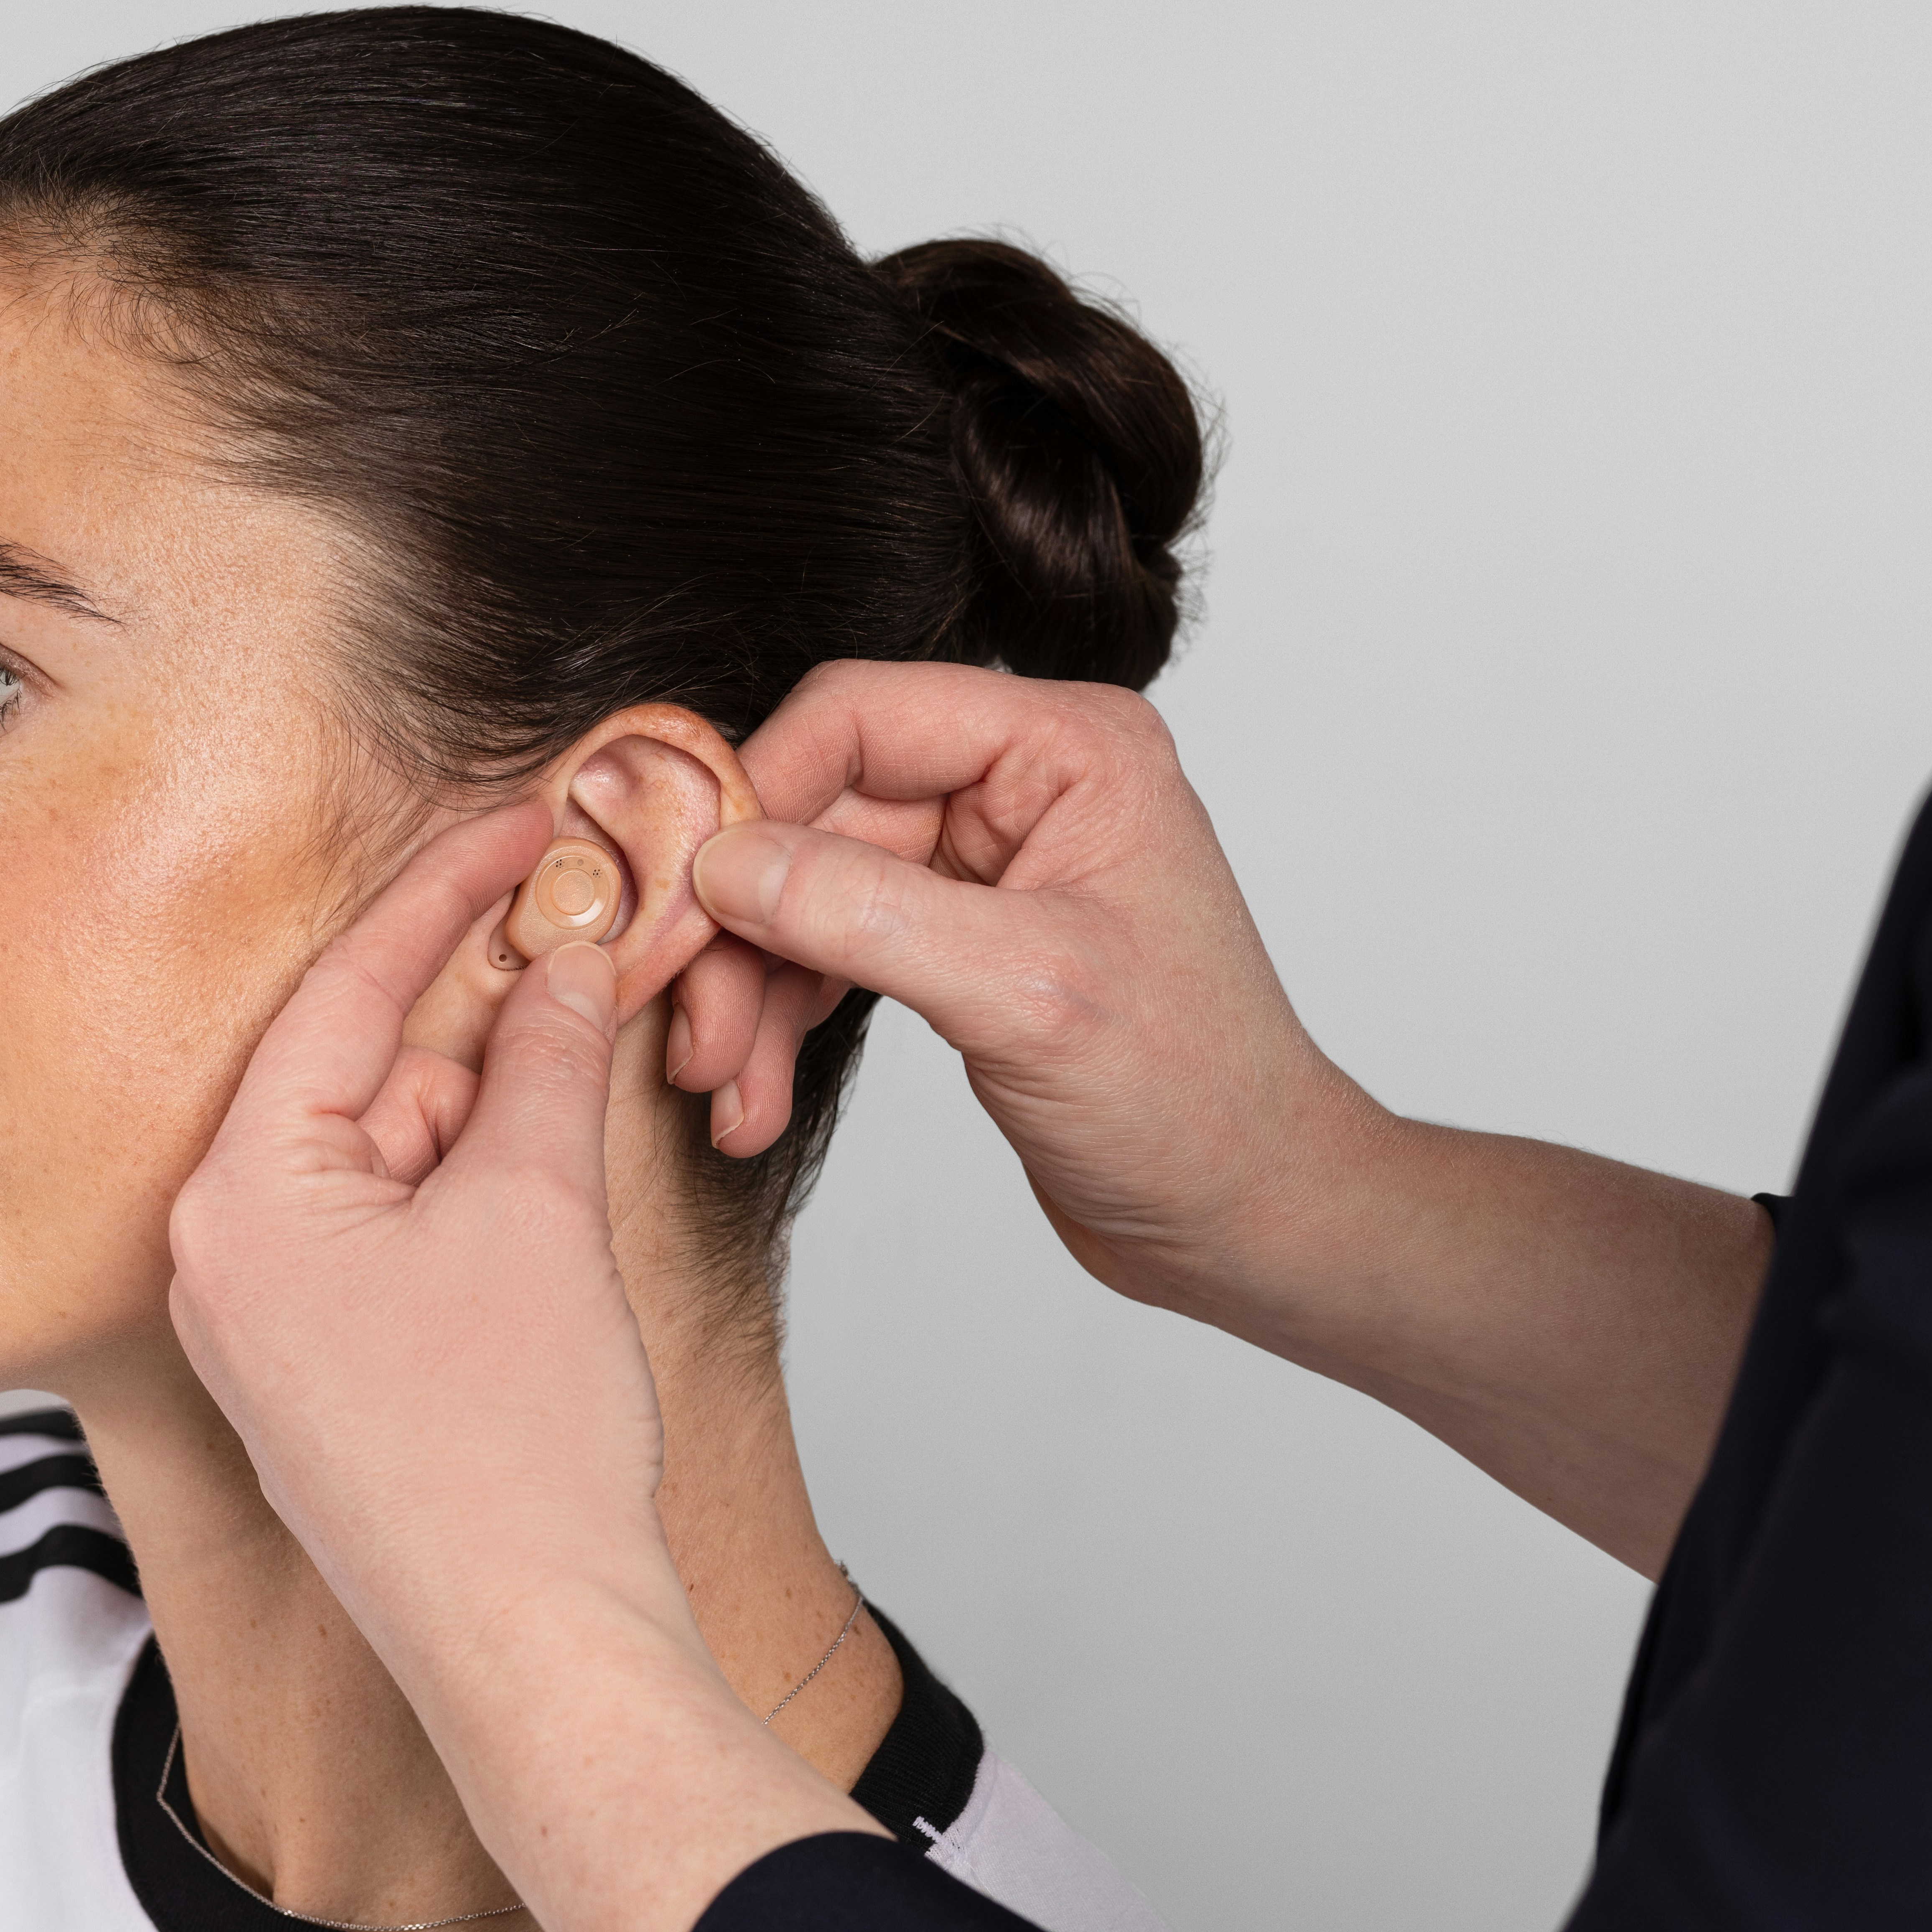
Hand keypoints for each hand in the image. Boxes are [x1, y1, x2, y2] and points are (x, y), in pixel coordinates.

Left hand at [168, 802, 867, 1931]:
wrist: (531, 1647)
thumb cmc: (515, 1452)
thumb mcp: (535, 1208)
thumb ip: (542, 1057)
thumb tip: (564, 954)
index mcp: (236, 1201)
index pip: (341, 995)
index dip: (445, 894)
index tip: (522, 820)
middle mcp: (220, 1255)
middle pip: (353, 1071)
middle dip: (472, 1001)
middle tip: (576, 919)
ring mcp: (264, 1322)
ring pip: (379, 1152)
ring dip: (481, 1098)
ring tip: (583, 1041)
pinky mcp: (320, 1370)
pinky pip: (383, 1229)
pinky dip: (464, 1181)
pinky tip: (543, 1160)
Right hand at [667, 658, 1759, 1572]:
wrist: (1244, 1215)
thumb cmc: (1193, 1101)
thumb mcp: (1025, 999)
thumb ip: (868, 914)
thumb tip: (724, 863)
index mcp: (1066, 749)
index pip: (857, 716)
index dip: (755, 796)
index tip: (687, 901)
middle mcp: (1019, 784)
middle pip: (812, 811)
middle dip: (740, 928)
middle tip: (696, 1037)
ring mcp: (981, 863)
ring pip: (801, 888)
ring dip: (748, 991)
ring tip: (726, 1091)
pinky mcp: (950, 938)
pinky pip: (824, 948)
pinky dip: (779, 1019)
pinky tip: (754, 1099)